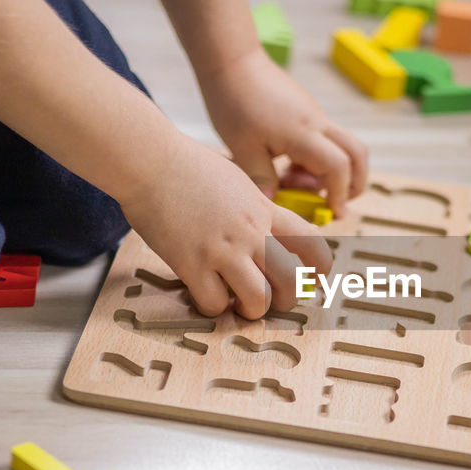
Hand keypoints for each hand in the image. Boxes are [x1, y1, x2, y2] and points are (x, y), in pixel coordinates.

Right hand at [120, 135, 332, 318]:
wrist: (150, 159)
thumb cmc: (187, 166)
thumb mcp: (238, 181)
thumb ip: (257, 208)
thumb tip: (267, 227)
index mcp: (265, 210)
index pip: (312, 243)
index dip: (320, 267)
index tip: (314, 278)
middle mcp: (251, 232)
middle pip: (292, 280)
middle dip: (287, 299)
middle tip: (271, 299)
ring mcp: (222, 250)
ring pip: (258, 299)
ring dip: (252, 309)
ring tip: (239, 305)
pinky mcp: (191, 264)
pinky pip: (214, 303)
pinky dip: (213, 307)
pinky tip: (206, 295)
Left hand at [203, 48, 367, 215]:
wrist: (232, 60)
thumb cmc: (234, 100)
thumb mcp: (242, 147)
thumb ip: (261, 180)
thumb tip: (272, 207)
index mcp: (303, 132)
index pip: (338, 168)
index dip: (339, 194)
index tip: (332, 212)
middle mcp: (317, 123)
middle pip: (358, 154)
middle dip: (355, 183)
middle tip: (336, 203)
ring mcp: (315, 116)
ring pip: (343, 148)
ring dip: (330, 172)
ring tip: (293, 181)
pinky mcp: (308, 113)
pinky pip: (326, 141)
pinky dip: (317, 160)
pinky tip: (286, 166)